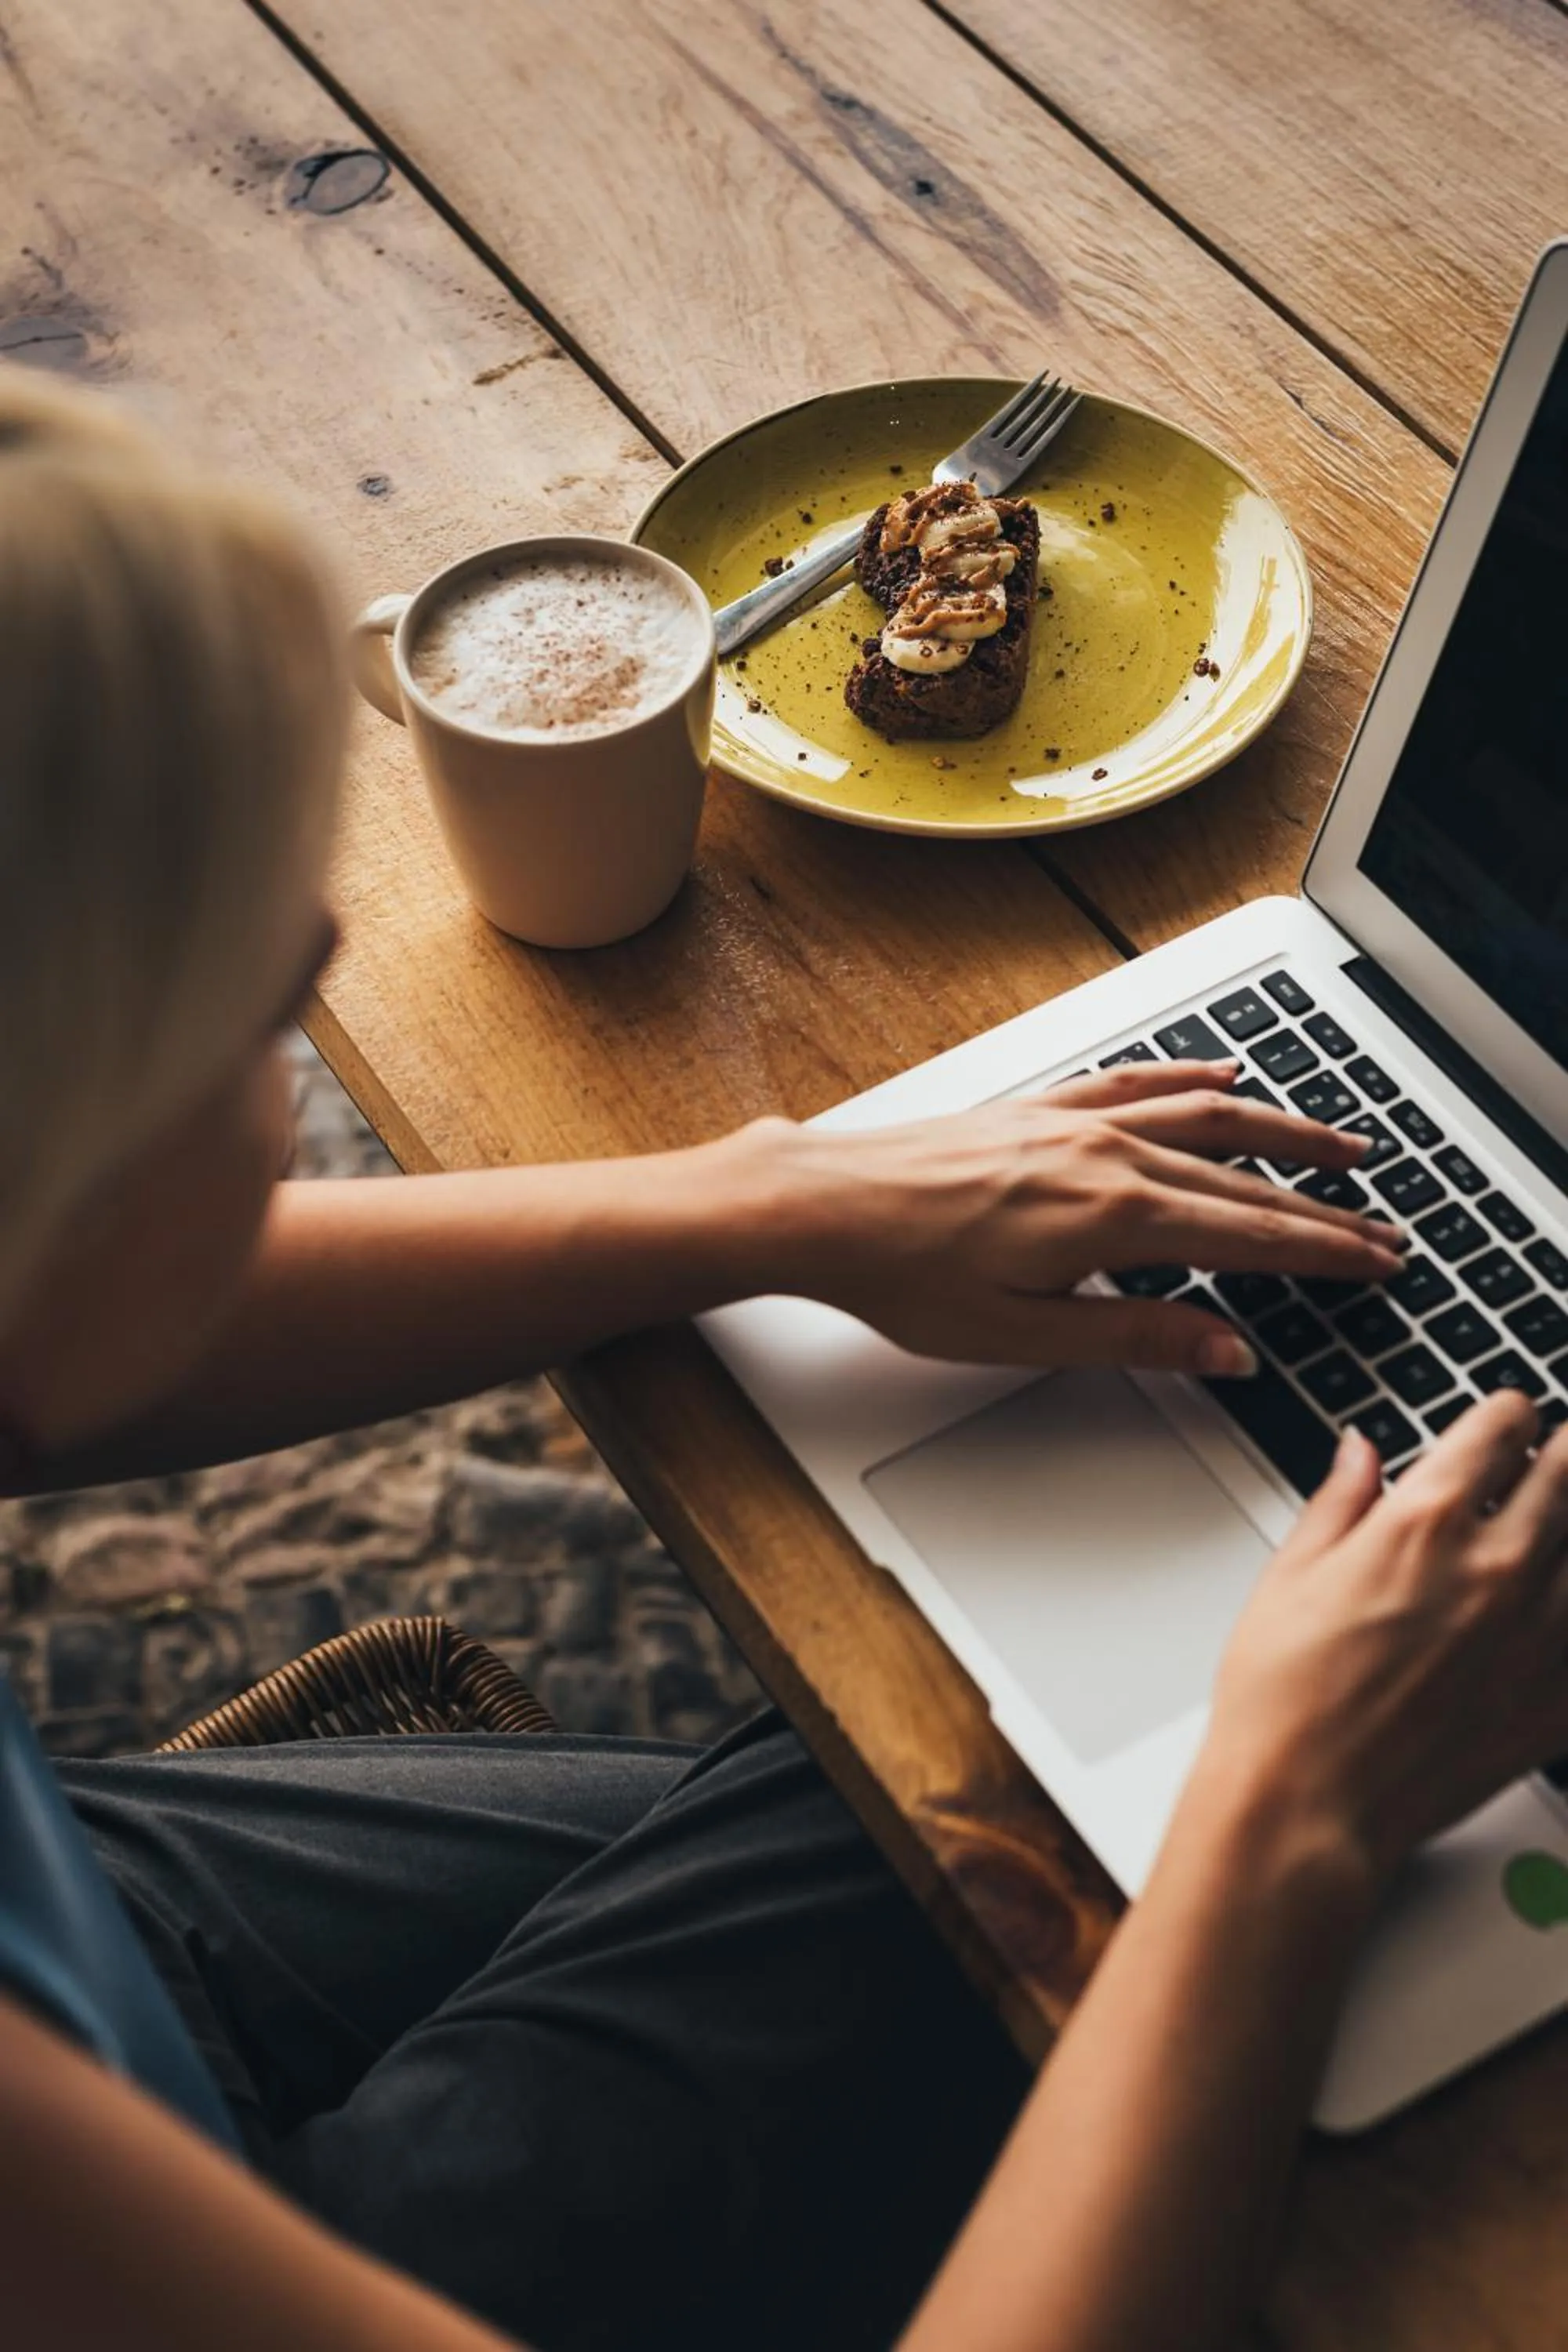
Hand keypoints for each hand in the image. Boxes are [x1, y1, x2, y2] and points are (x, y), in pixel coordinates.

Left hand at [740, 1060, 1402, 1373]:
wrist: (821, 1206)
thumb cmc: (902, 1273)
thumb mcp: (1024, 1336)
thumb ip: (1135, 1340)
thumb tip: (1225, 1352)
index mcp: (1112, 1217)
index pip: (1250, 1237)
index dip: (1323, 1253)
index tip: (1376, 1262)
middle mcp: (1104, 1154)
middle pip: (1243, 1179)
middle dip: (1322, 1206)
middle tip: (1381, 1225)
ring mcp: (1072, 1121)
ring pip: (1206, 1116)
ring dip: (1282, 1132)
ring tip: (1339, 1144)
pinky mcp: (1038, 1106)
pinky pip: (1136, 1081)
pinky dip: (1190, 1079)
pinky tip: (1223, 1078)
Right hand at [1204, 1395, 1567, 1880]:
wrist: (1307, 1803)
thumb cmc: (1283, 1698)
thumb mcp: (1290, 1574)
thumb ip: (1340, 1501)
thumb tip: (1360, 1453)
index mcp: (1423, 1521)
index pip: (1502, 1427)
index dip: (1508, 1412)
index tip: (1509, 1418)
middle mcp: (1495, 1566)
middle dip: (1562, 1454)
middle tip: (1555, 1455)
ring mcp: (1537, 1635)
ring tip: (1553, 1527)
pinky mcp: (1555, 1698)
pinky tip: (1556, 1610)